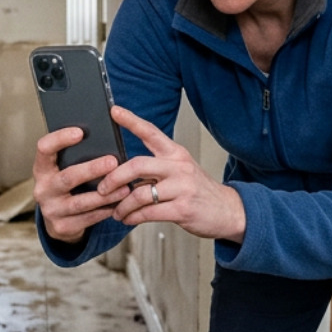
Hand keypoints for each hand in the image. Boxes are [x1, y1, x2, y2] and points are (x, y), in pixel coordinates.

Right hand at [32, 126, 122, 243]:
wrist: (58, 218)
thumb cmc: (68, 184)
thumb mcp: (65, 169)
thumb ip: (77, 157)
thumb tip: (106, 140)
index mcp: (42, 169)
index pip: (44, 148)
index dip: (60, 139)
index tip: (80, 132)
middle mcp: (42, 189)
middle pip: (67, 177)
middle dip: (91, 170)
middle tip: (113, 162)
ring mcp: (51, 210)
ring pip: (80, 202)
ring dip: (105, 195)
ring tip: (125, 188)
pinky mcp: (62, 227)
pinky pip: (88, 219)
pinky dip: (105, 211)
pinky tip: (120, 204)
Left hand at [100, 106, 246, 242]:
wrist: (229, 211)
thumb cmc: (199, 192)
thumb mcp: (182, 171)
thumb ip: (157, 168)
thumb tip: (124, 172)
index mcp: (176, 153)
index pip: (151, 132)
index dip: (131, 121)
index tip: (114, 111)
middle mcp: (179, 166)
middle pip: (137, 165)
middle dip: (114, 178)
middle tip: (102, 188)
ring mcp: (182, 187)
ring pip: (139, 193)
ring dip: (122, 205)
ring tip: (116, 211)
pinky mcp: (182, 209)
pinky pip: (148, 212)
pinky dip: (133, 217)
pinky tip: (128, 219)